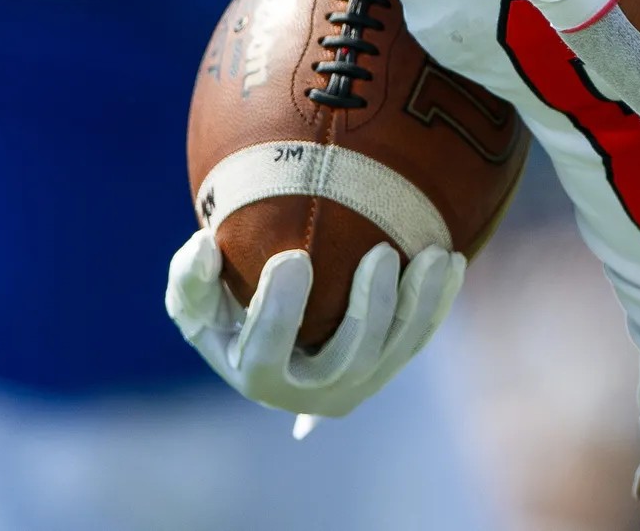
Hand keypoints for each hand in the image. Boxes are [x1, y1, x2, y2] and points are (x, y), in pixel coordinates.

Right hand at [165, 229, 463, 418]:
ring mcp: (358, 382)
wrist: (279, 318)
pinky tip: (450, 260)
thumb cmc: (228, 302)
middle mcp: (312, 392)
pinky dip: (438, 302)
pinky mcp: (389, 364)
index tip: (293, 256)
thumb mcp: (195, 297)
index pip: (266, 354)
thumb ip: (189, 277)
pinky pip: (419, 337)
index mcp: (258, 376)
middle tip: (378, 254)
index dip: (279, 312)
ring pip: (395, 351)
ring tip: (430, 254)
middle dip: (369, 310)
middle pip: (348, 360)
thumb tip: (205, 246)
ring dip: (417, 304)